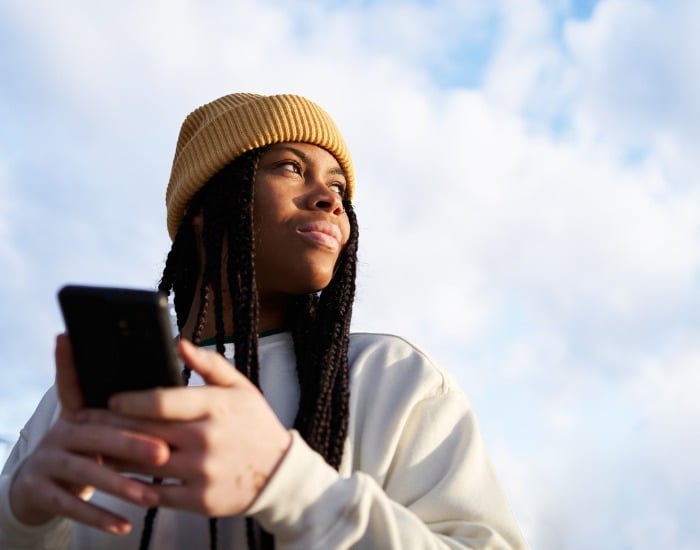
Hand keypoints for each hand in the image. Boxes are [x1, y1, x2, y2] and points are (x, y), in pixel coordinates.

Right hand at [8, 335, 169, 534]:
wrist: (38, 489)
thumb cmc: (86, 452)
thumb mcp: (99, 429)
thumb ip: (126, 413)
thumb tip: (166, 393)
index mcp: (79, 412)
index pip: (78, 387)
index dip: (70, 364)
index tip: (70, 342)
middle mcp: (61, 432)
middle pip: (96, 434)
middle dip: (131, 443)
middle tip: (163, 453)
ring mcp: (47, 461)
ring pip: (85, 471)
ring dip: (120, 486)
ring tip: (150, 496)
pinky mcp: (39, 491)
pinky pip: (70, 505)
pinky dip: (99, 517)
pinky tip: (124, 525)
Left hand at [103, 340, 292, 516]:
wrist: (279, 474)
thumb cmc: (255, 424)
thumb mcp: (241, 388)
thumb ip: (210, 364)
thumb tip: (178, 343)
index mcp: (217, 406)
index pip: (162, 402)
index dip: (129, 401)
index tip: (109, 399)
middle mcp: (207, 438)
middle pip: (146, 432)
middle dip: (110, 426)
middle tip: (84, 422)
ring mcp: (203, 472)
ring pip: (145, 465)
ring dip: (115, 457)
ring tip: (93, 448)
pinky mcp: (200, 500)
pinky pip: (156, 494)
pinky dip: (133, 487)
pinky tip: (118, 480)